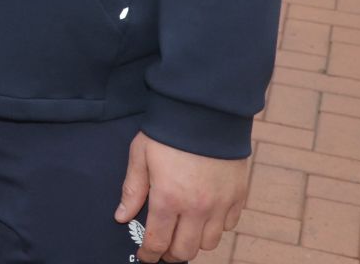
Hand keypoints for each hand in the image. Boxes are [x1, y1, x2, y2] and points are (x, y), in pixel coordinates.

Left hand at [115, 132, 248, 261]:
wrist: (204, 111)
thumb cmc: (167, 132)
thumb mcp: (140, 156)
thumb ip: (132, 190)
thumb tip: (121, 217)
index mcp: (168, 199)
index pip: (157, 242)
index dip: (149, 255)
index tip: (145, 257)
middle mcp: (197, 208)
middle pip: (185, 250)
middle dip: (171, 254)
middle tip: (162, 248)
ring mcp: (220, 204)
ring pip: (209, 243)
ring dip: (194, 242)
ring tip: (183, 231)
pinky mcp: (238, 196)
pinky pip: (228, 225)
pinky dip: (216, 226)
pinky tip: (204, 215)